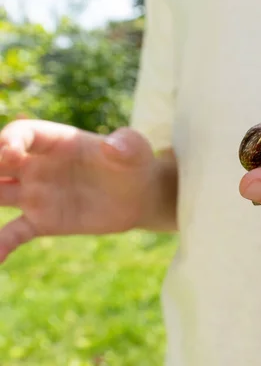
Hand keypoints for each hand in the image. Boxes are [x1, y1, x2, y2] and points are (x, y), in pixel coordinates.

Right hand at [0, 119, 158, 262]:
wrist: (140, 196)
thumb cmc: (136, 164)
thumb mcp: (137, 151)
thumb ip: (127, 145)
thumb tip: (113, 147)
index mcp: (55, 141)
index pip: (21, 134)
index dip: (9, 141)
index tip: (6, 153)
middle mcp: (37, 165)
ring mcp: (36, 193)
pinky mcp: (43, 220)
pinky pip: (12, 233)